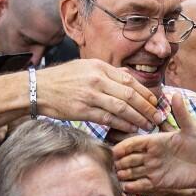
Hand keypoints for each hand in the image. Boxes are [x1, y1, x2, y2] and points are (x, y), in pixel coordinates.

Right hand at [37, 60, 164, 132]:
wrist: (37, 88)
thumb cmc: (62, 79)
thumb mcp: (85, 67)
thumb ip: (106, 73)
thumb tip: (128, 78)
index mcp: (99, 67)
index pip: (130, 80)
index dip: (145, 93)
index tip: (156, 102)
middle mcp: (97, 79)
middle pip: (130, 95)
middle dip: (147, 107)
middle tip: (158, 116)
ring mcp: (90, 95)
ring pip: (122, 108)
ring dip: (138, 118)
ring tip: (148, 125)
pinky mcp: (82, 110)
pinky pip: (108, 118)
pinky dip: (122, 124)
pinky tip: (131, 129)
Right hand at [114, 95, 195, 192]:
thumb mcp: (192, 129)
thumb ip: (182, 114)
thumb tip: (176, 94)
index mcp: (155, 141)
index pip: (134, 142)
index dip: (124, 146)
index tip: (116, 150)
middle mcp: (151, 155)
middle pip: (129, 158)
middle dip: (121, 161)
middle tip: (116, 164)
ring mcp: (153, 169)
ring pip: (132, 172)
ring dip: (124, 174)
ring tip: (120, 176)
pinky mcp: (158, 182)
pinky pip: (141, 185)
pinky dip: (132, 187)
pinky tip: (126, 187)